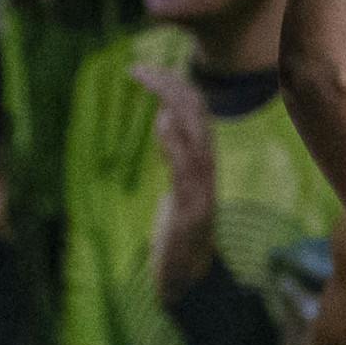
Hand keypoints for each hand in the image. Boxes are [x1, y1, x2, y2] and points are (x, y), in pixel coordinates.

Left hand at [135, 66, 217, 303]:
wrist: (189, 275)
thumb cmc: (178, 230)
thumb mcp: (174, 183)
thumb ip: (172, 153)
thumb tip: (161, 120)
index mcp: (204, 160)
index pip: (197, 109)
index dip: (175, 85)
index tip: (146, 70)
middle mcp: (208, 168)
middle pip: (197, 112)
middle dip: (169, 85)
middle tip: (137, 69)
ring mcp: (203, 187)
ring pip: (196, 132)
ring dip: (169, 103)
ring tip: (144, 82)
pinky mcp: (193, 206)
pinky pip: (188, 166)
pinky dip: (175, 141)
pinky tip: (159, 124)